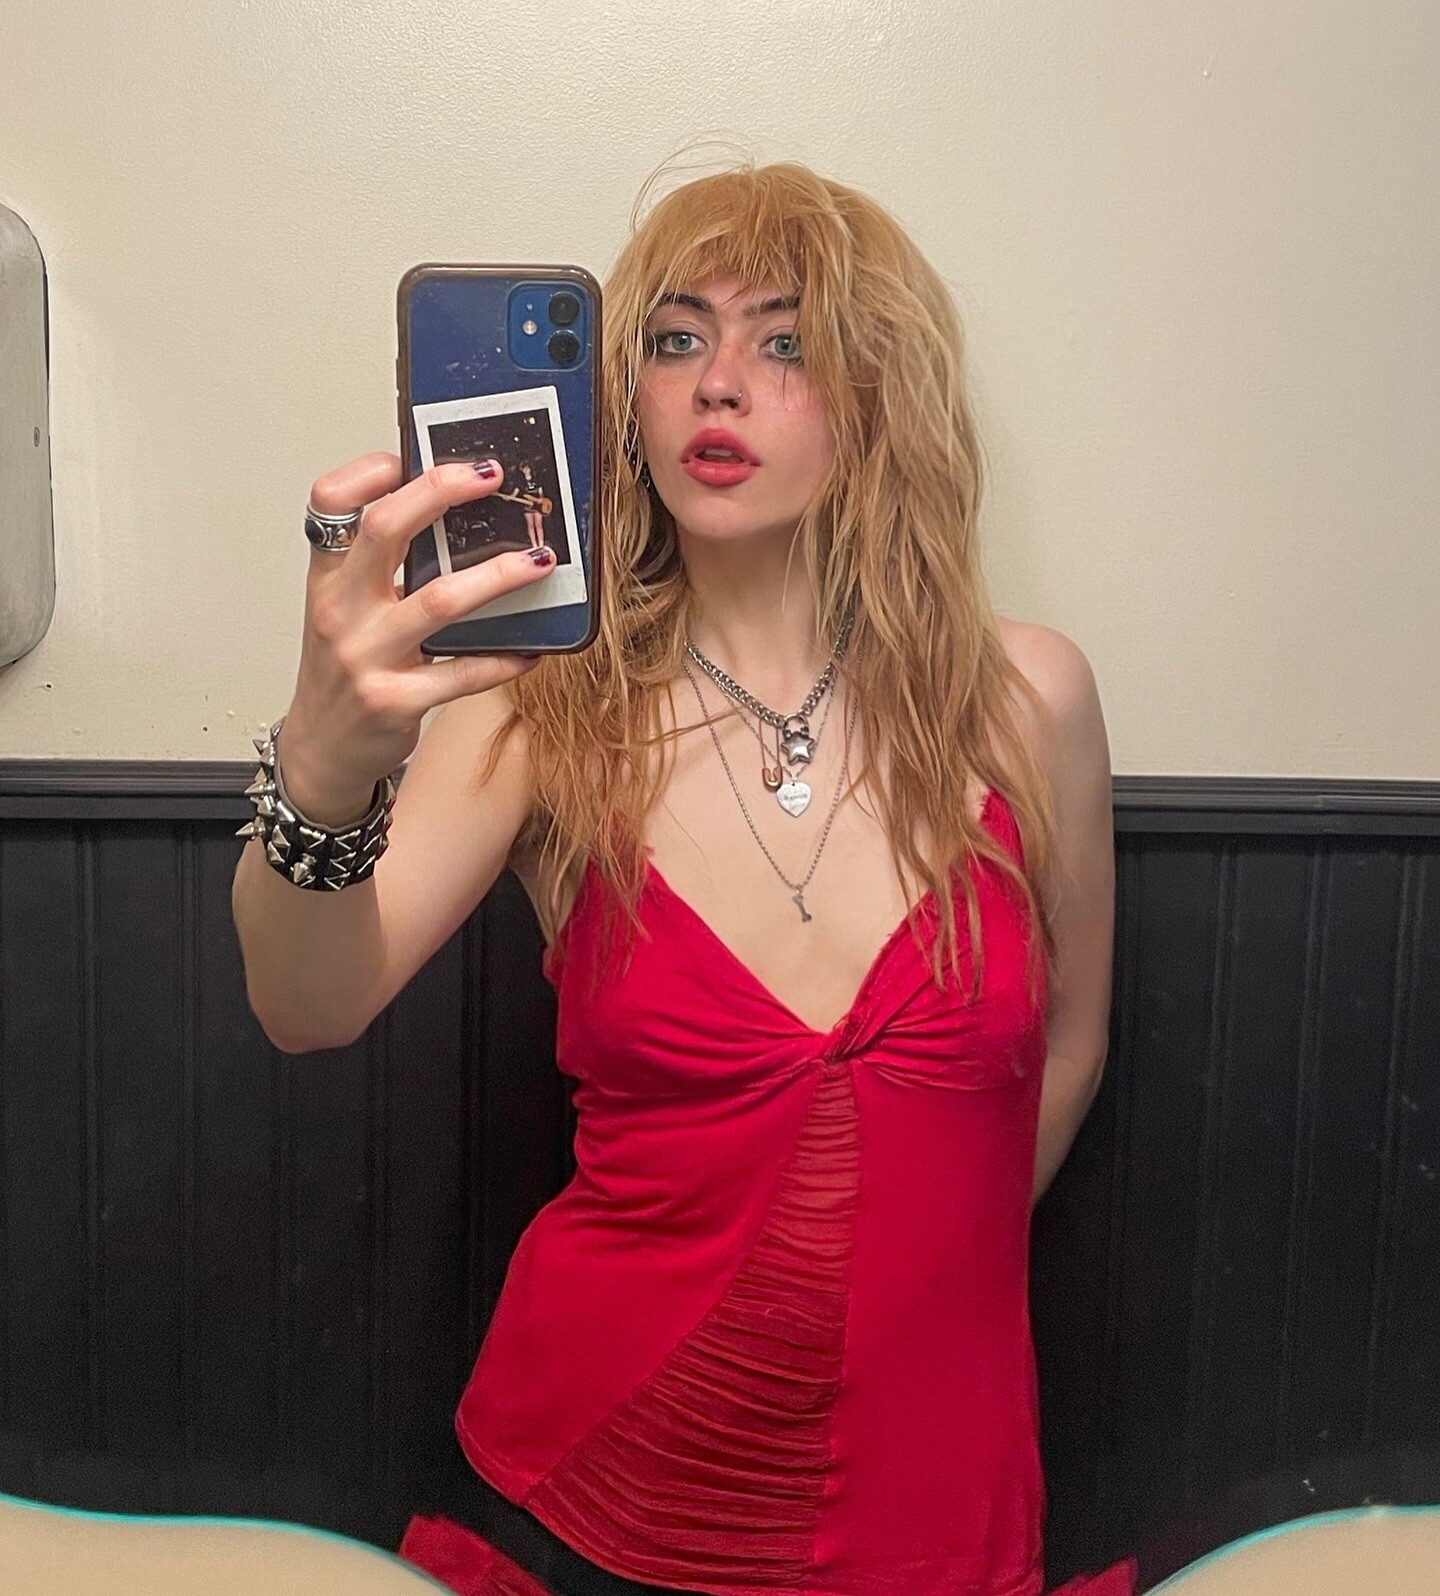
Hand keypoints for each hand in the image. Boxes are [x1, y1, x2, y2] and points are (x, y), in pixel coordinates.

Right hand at [278, 451, 554, 825]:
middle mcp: (340, 609)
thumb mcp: (345, 609)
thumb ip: (381, 565)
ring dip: (497, 575)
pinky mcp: (395, 701)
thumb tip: (456, 516)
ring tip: (539, 562)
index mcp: (327, 576)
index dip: (369, 470)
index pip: (329, 502)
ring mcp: (366, 656)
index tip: (413, 454)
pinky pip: (463, 674)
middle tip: (493, 476)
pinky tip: (533, 649)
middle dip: (442, 491)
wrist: (322, 749)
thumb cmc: (344, 670)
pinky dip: (504, 658)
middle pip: (386, 529)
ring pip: (439, 600)